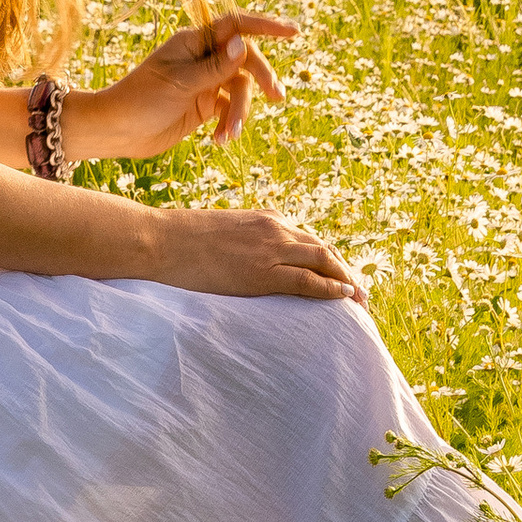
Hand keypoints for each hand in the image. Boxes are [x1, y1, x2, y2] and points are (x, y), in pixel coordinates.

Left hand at [93, 10, 295, 160]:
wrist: (116, 132)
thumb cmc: (140, 99)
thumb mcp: (180, 83)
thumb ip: (215, 67)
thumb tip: (244, 44)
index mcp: (193, 41)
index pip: (235, 25)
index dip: (265, 26)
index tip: (293, 32)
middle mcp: (202, 58)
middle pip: (246, 59)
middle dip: (261, 78)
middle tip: (277, 97)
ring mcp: (205, 82)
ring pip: (240, 89)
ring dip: (239, 113)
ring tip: (229, 134)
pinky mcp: (204, 105)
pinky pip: (229, 110)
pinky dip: (228, 124)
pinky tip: (219, 140)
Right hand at [145, 208, 365, 302]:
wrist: (160, 240)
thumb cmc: (182, 241)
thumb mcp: (224, 234)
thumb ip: (247, 243)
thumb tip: (252, 263)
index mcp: (266, 218)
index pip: (309, 240)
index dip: (330, 261)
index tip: (342, 278)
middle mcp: (275, 229)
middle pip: (324, 249)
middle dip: (346, 272)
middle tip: (361, 294)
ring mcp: (270, 249)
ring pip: (324, 261)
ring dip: (346, 282)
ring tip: (360, 302)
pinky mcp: (262, 272)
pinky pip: (308, 280)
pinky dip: (330, 289)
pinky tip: (344, 297)